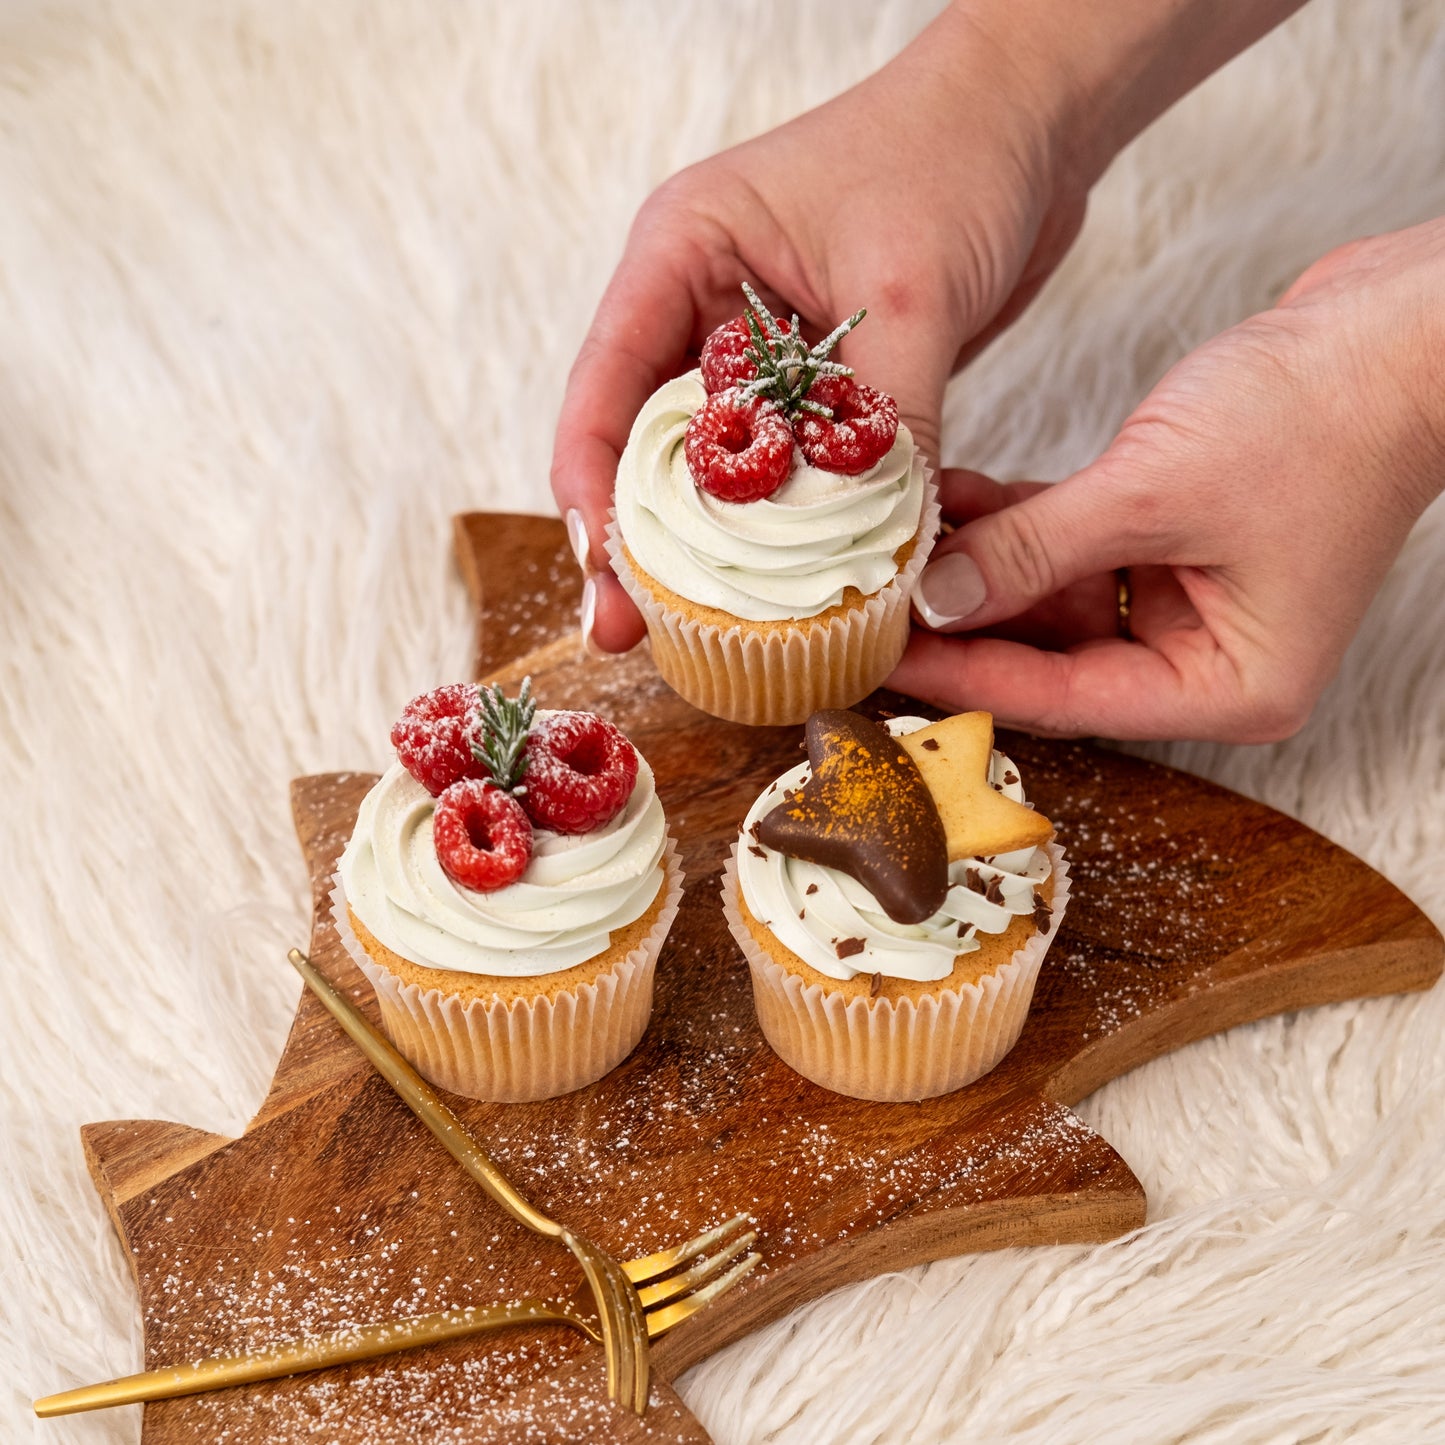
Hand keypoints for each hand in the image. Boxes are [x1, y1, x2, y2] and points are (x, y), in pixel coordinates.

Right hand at [550, 3, 1089, 649]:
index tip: (606, 581)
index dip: (592, 495)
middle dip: (641, 544)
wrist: (1034, 120)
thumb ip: (881, 424)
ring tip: (707, 632)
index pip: (603, 390)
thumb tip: (882, 554)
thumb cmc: (956, 153)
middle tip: (638, 633)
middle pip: (644, 444)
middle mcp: (703, 307)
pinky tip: (794, 589)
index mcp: (681, 254)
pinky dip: (790, 527)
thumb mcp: (911, 292)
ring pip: (717, 468)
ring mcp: (756, 349)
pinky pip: (787, 470)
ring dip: (716, 549)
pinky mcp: (814, 382)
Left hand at [891, 218, 1444, 741]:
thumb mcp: (1151, 495)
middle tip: (865, 606)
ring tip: (893, 543)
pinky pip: (1074, 542)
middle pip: (1052, 656)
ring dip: (981, 562)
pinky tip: (949, 498)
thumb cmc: (1321, 417)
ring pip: (1054, 595)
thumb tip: (938, 599)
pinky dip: (1017, 520)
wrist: (1402, 324)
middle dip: (962, 621)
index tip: (877, 660)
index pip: (1064, 700)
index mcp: (1226, 685)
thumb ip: (1033, 552)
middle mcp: (1207, 654)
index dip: (963, 677)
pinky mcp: (1172, 535)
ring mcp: (1190, 595)